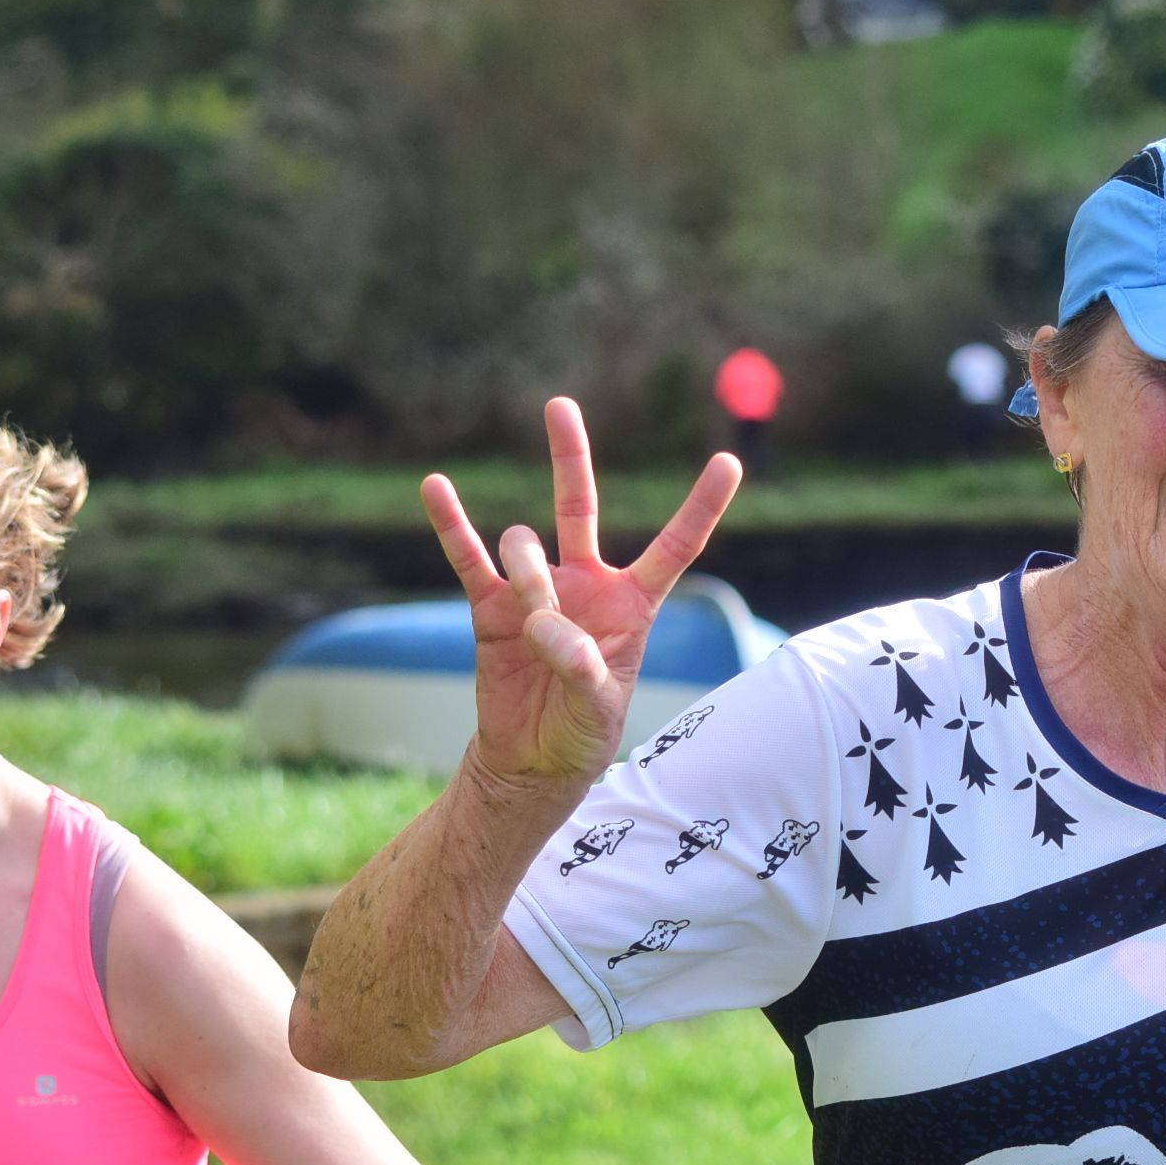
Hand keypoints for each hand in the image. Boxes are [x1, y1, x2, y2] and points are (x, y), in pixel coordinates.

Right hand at [423, 397, 741, 792]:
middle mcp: (585, 584)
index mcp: (632, 603)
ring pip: (524, 546)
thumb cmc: (582, 731)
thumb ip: (582, 668)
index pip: (675, 545)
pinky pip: (468, 558)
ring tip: (532, 628)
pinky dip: (452, 524)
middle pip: (580, 506)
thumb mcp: (597, 708)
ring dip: (527, 578)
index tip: (730, 462)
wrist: (532, 758)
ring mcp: (535, 590)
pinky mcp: (492, 608)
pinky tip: (435, 486)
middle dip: (570, 456)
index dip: (701, 506)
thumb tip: (545, 626)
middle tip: (559, 406)